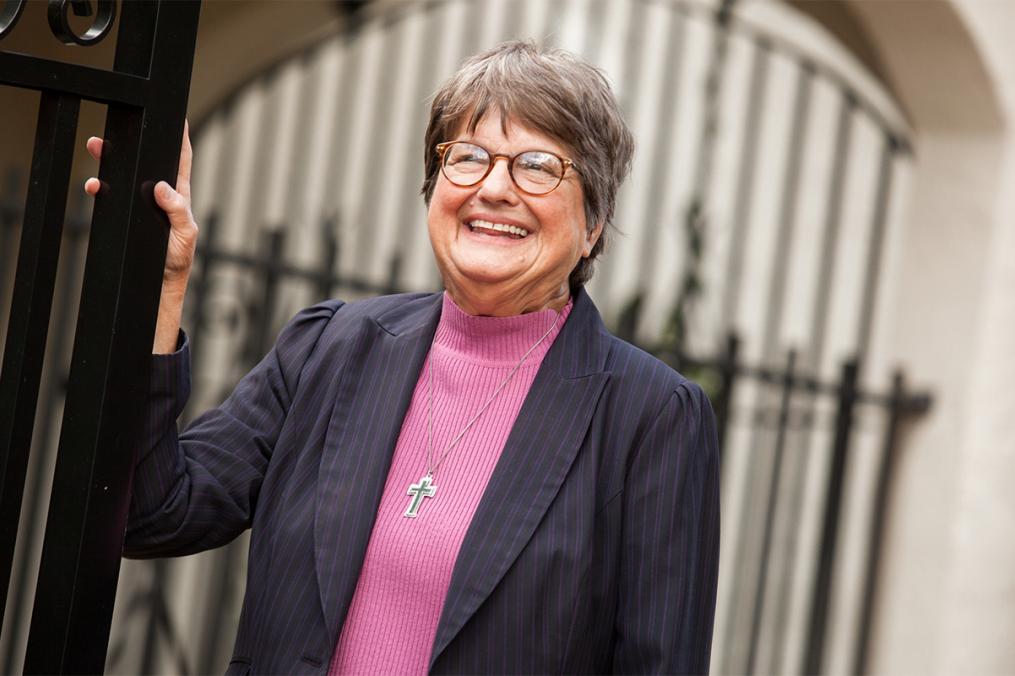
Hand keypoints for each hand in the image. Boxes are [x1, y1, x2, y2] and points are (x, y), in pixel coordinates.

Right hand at [84, 120, 197, 286]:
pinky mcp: (125, 212)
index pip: (181, 159)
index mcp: (179, 193)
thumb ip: (178, 211)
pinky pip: (109, 195)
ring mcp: (140, 201)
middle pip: (146, 160)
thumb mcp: (185, 234)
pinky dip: (99, 187)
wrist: (160, 281)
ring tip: (96, 147)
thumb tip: (163, 187)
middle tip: (116, 130)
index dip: (180, 138)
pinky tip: (94, 186)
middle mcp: (160, 193)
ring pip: (124, 173)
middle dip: (131, 142)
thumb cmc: (178, 256)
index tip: (176, 117)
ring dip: (109, 159)